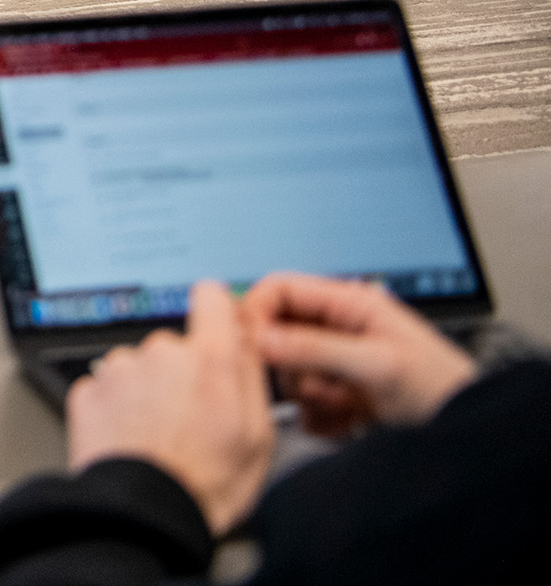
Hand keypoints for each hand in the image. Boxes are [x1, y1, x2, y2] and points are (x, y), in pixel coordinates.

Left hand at [67, 282, 273, 535]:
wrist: (146, 517)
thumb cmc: (205, 486)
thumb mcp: (259, 436)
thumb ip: (251, 375)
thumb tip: (245, 338)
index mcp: (209, 360)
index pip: (211, 298)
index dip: (216, 312)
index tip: (216, 328)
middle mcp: (160, 353)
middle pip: (174, 345)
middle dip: (181, 373)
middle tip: (189, 419)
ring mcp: (118, 369)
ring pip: (138, 367)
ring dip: (147, 392)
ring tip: (158, 437)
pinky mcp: (87, 390)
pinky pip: (108, 388)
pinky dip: (116, 408)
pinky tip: (131, 439)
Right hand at [241, 272, 478, 436]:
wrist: (468, 431)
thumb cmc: (439, 387)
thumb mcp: (377, 363)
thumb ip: (315, 347)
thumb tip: (259, 337)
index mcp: (347, 302)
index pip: (279, 288)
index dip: (258, 312)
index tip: (251, 345)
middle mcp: (336, 327)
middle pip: (276, 333)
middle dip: (291, 366)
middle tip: (316, 385)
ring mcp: (334, 361)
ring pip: (287, 371)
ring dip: (308, 395)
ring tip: (343, 405)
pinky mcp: (335, 392)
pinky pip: (301, 401)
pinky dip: (316, 416)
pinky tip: (345, 420)